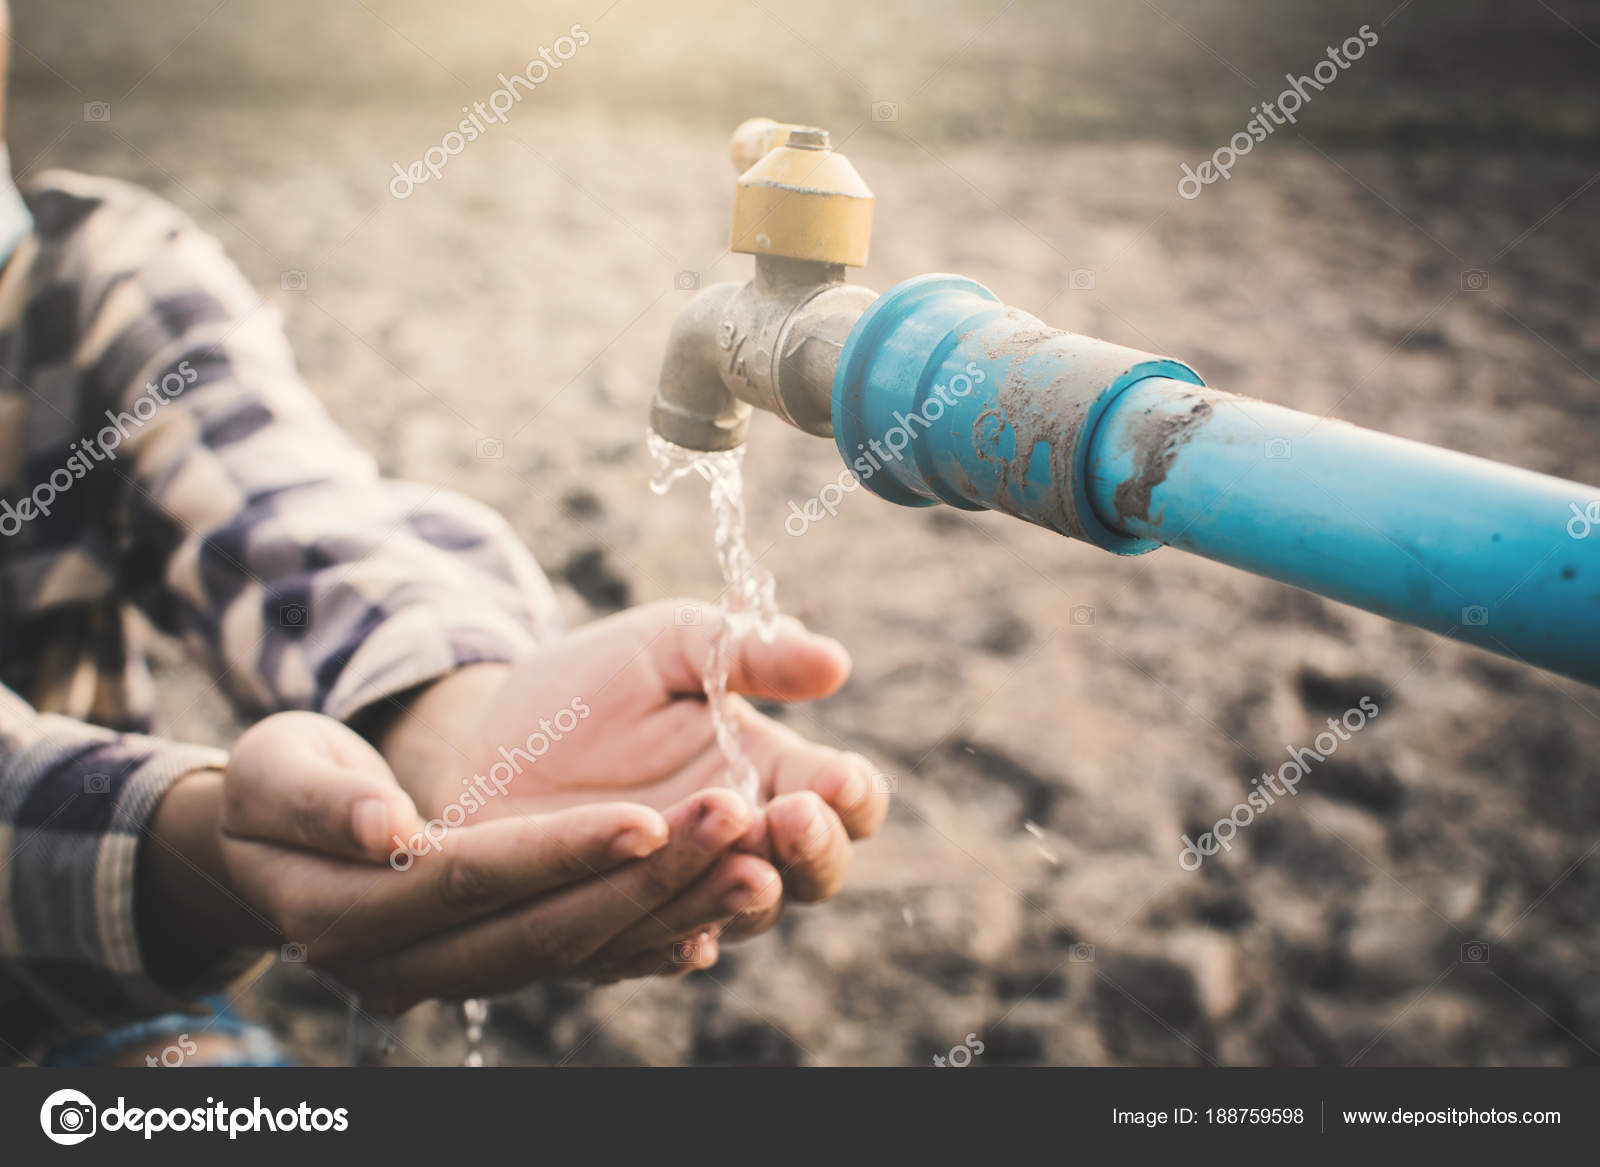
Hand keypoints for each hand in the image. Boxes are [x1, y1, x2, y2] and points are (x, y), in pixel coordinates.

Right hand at [141, 712, 778, 1013]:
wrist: (268, 843)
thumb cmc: (273, 787)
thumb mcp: (277, 770)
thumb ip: (325, 799)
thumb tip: (387, 828)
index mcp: (353, 911)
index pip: (477, 880)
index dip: (563, 852)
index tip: (648, 815)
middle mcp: (409, 965)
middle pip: (546, 929)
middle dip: (645, 884)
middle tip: (736, 828)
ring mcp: (457, 972)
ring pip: (579, 953)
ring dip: (670, 914)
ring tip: (757, 867)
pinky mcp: (494, 959)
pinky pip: (581, 963)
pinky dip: (649, 944)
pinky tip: (717, 917)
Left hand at [378, 599, 888, 938]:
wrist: (486, 738)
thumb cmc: (592, 685)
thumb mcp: (670, 643)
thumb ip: (749, 651)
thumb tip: (834, 661)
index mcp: (772, 773)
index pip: (844, 799)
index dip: (851, 793)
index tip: (837, 776)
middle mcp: (746, 844)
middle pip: (815, 872)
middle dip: (814, 848)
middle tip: (794, 816)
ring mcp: (689, 892)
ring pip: (744, 915)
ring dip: (748, 891)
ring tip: (745, 862)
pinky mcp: (623, 932)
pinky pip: (659, 951)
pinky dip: (676, 943)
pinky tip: (685, 937)